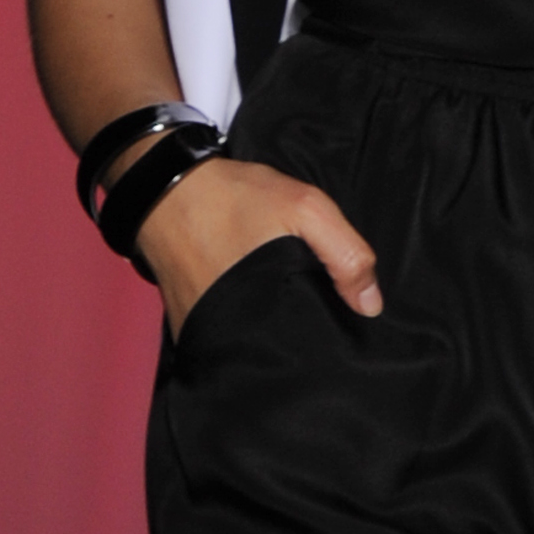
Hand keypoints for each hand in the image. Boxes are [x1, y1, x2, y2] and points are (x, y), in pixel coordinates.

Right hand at [134, 154, 380, 334]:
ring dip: (268, 329)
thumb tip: (369, 305)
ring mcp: (202, 330)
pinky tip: (255, 301)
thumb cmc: (231, 196)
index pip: (305, 349)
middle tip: (314, 314)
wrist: (163, 183)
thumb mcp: (303, 209)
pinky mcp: (187, 320)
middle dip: (297, 337)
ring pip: (249, 342)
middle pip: (277, 350)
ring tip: (285, 308)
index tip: (340, 327)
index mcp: (263, 313)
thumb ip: (345, 254)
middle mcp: (227, 331)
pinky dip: (241, 320)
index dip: (326, 339)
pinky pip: (223, 331)